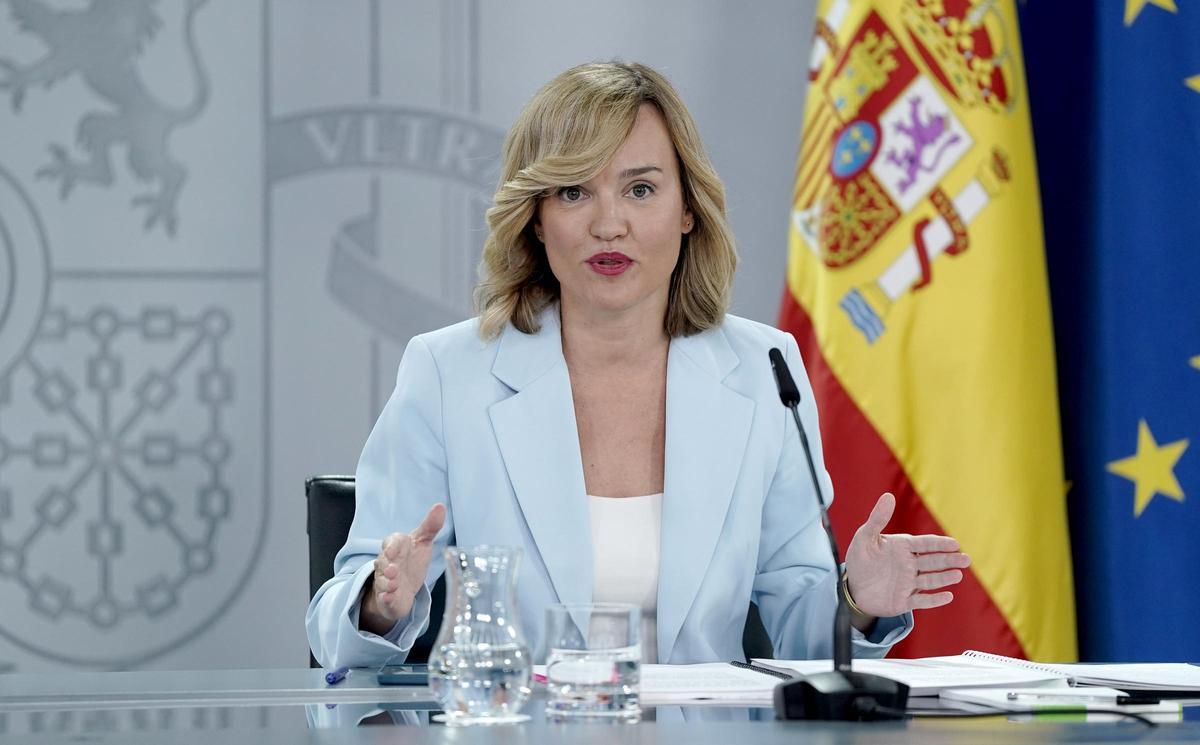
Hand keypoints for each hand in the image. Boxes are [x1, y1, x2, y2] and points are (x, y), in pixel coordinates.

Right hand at [360, 503, 445, 632]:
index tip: (393, 550)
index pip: (391, 541)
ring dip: (387, 582)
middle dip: (387, 565)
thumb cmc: (412, 561)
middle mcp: (387, 564)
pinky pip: (384, 597)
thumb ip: (430, 526)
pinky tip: (390, 597)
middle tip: (393, 569)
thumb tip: (440, 506)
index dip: (392, 545)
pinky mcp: (388, 598)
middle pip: (383, 562)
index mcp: (396, 547)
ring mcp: (385, 581)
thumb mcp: (422, 542)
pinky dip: (386, 598)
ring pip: (382, 581)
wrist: (404, 587)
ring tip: (393, 584)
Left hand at [844, 492, 969, 618]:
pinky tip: (948, 596)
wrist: (852, 587)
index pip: (925, 544)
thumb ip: (877, 519)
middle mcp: (910, 565)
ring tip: (958, 575)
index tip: (954, 543)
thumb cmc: (860, 558)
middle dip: (949, 560)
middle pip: (933, 562)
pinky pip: (921, 601)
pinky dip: (934, 600)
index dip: (939, 544)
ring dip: (944, 578)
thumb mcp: (865, 537)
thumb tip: (888, 496)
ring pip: (930, 581)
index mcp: (903, 548)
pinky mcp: (904, 601)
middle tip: (966, 559)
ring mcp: (909, 584)